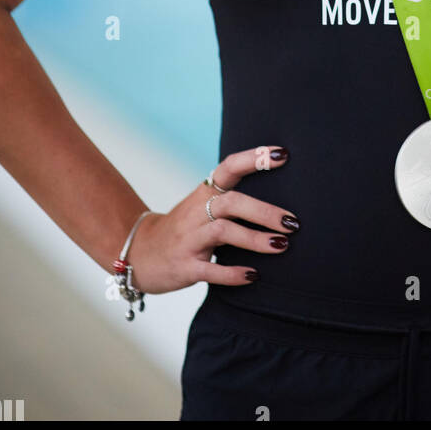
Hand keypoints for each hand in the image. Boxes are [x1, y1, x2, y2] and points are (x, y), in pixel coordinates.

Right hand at [126, 146, 296, 293]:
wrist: (138, 253)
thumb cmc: (184, 229)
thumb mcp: (203, 206)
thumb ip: (232, 199)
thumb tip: (279, 200)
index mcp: (204, 193)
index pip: (229, 167)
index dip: (254, 158)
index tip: (282, 154)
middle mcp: (196, 212)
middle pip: (232, 202)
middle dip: (264, 212)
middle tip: (292, 222)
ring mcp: (189, 239)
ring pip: (223, 232)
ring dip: (254, 239)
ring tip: (281, 246)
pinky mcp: (184, 266)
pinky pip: (210, 270)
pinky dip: (232, 273)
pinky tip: (253, 275)